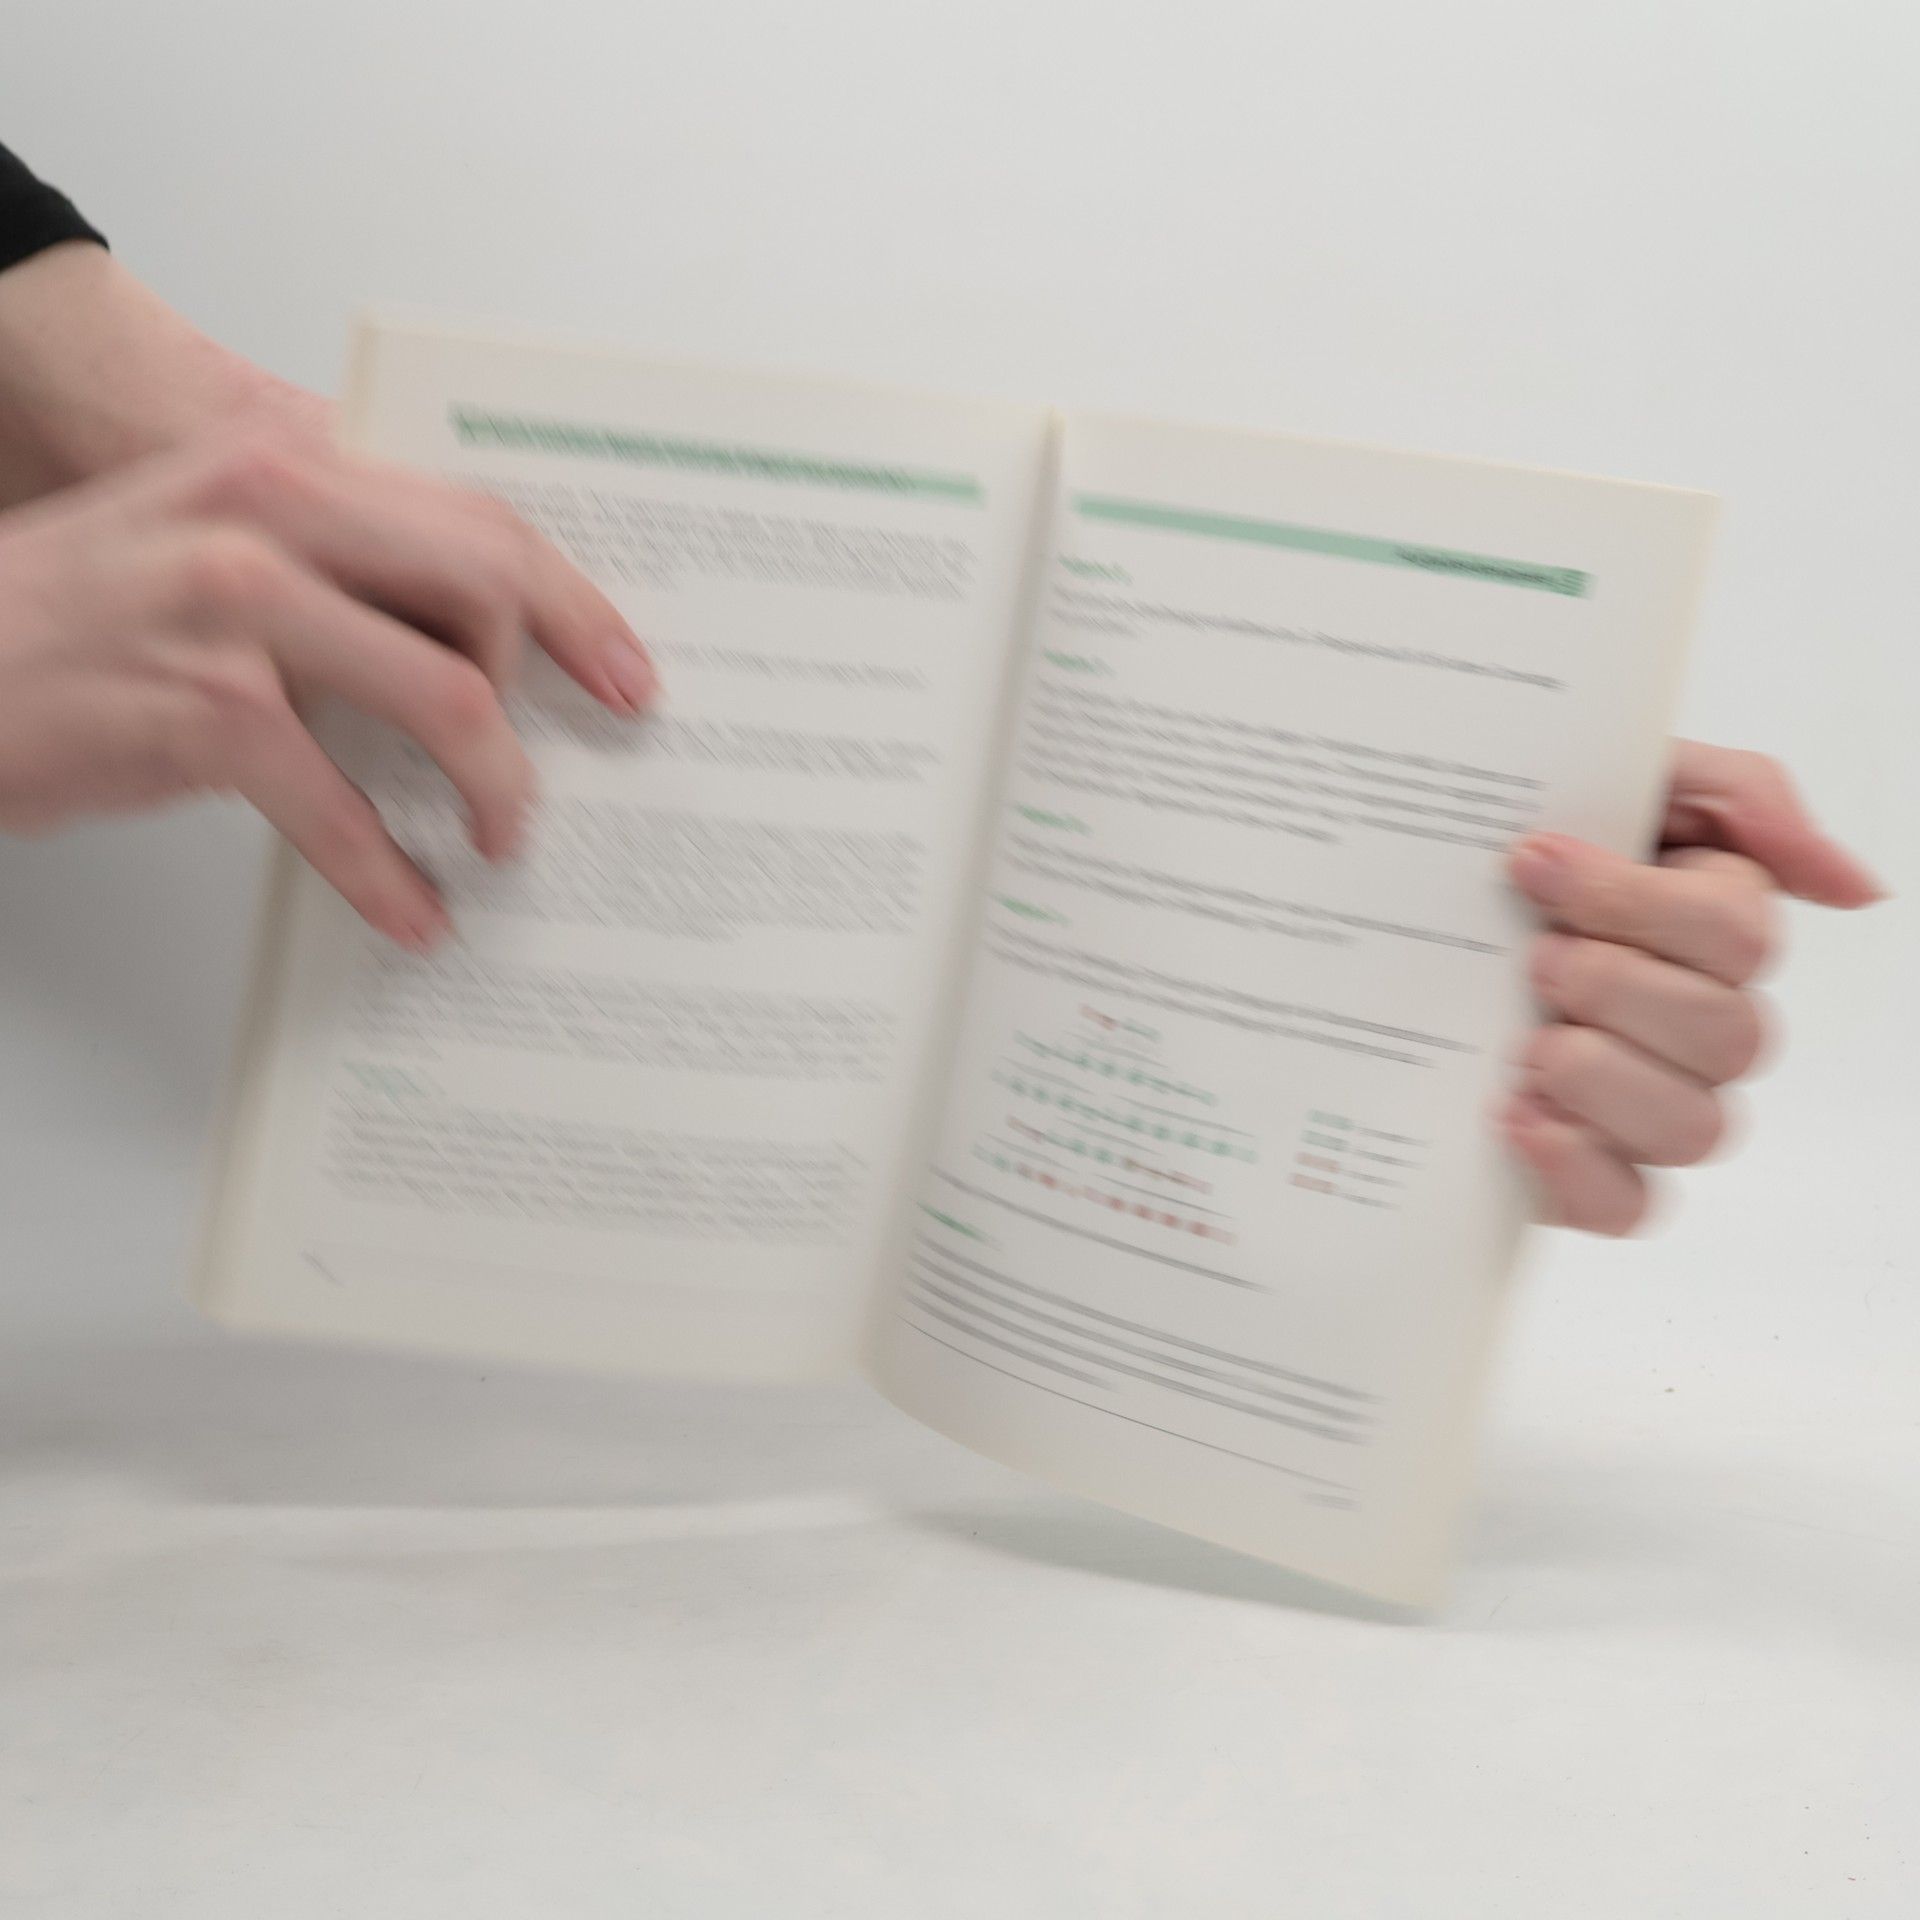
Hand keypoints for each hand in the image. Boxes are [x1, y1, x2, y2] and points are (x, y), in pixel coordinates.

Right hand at [0, 431, 656, 946]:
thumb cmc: (69, 615)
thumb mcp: (206, 540)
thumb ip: (332, 564)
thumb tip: (463, 643)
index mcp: (282, 465)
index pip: (474, 517)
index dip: (571, 597)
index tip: (622, 666)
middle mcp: (268, 516)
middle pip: (486, 587)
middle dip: (557, 684)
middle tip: (589, 753)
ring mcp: (237, 608)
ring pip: (446, 698)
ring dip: (496, 790)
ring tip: (500, 840)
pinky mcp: (205, 712)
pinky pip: (344, 810)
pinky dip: (389, 876)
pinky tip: (413, 911)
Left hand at [1502, 741, 1881, 1234]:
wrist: (1404, 915)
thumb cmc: (1521, 849)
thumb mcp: (1623, 777)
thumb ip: (1743, 799)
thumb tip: (1854, 886)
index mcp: (1717, 930)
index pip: (1738, 936)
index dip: (1637, 903)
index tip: (1533, 864)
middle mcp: (1705, 1027)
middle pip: (1726, 1035)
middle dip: (1614, 987)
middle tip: (1532, 959)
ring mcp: (1656, 1106)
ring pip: (1693, 1128)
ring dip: (1600, 1078)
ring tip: (1523, 1042)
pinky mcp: (1595, 1174)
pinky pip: (1627, 1207)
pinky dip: (1574, 1169)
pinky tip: (1514, 1116)